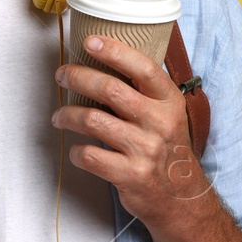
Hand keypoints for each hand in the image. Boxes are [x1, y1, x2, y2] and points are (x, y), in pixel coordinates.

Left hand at [52, 35, 211, 227]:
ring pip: (94, 121)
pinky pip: (91, 156)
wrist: (182, 199)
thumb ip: (144, 92)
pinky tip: (76, 150)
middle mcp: (159, 123)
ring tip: (60, 116)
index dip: (115, 51)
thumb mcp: (168, 115)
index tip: (89, 42)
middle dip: (78, 77)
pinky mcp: (131, 175)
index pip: (143, 68)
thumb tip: (105, 62)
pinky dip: (77, 151)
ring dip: (69, 115)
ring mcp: (145, 150)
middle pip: (111, 90)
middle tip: (62, 75)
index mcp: (169, 102)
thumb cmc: (168, 150)